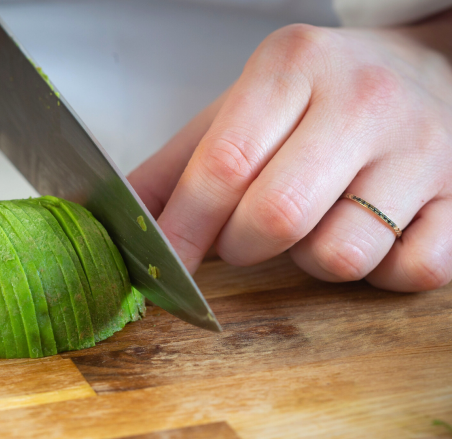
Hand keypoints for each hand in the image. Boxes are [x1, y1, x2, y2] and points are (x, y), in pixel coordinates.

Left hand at [129, 13, 451, 291]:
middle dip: (243, 247)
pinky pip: (409, 272)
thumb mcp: (241, 112)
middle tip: (245, 236)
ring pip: (340, 256)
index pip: (224, 166)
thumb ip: (176, 169)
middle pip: (276, 218)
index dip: (183, 230)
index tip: (163, 266)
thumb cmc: (318, 100)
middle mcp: (364, 100)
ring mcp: (424, 150)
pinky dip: (378, 272)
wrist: (427, 72)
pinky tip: (372, 235)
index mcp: (294, 67)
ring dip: (310, 261)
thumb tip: (116, 223)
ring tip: (318, 223)